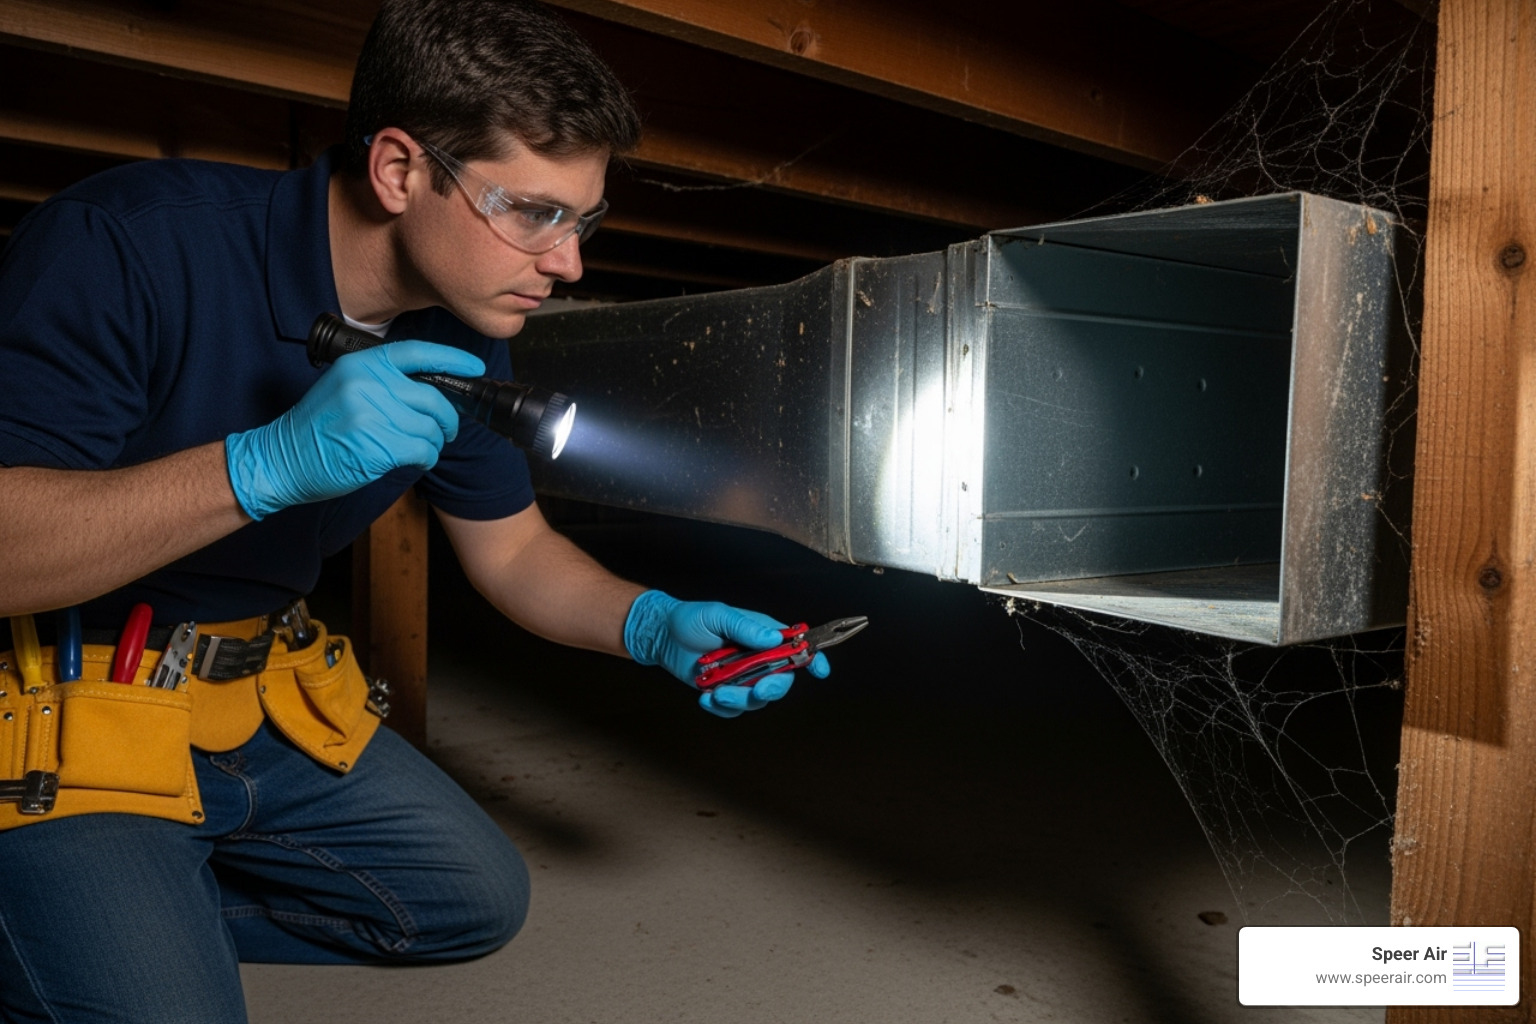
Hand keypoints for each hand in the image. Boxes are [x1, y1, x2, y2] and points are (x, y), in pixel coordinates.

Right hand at [225, 342, 485, 519]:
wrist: (283, 458)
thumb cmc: (318, 426)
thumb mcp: (344, 386)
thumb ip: (382, 381)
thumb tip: (430, 389)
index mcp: (362, 364)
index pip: (416, 353)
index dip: (452, 359)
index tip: (474, 369)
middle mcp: (369, 384)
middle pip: (433, 398)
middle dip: (448, 419)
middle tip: (447, 430)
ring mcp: (373, 415)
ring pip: (430, 428)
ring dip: (434, 442)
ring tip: (421, 448)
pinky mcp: (377, 446)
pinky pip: (422, 451)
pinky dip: (426, 458)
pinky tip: (416, 461)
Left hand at [623, 590, 829, 717]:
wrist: (663, 636)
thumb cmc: (692, 619)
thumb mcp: (719, 615)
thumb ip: (745, 628)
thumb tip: (773, 639)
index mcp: (763, 636)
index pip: (796, 647)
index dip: (812, 659)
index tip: (820, 670)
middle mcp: (758, 659)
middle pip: (782, 680)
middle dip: (773, 687)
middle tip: (759, 688)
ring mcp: (742, 678)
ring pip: (757, 699)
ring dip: (739, 699)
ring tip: (716, 691)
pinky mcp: (725, 692)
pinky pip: (733, 709)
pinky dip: (721, 707)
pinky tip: (705, 696)